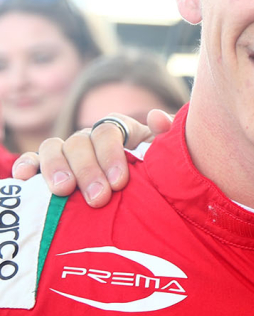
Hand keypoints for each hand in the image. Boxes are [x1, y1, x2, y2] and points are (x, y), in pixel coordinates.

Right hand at [11, 109, 172, 206]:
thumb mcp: (166, 155)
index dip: (112, 155)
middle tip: (98, 198)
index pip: (109, 132)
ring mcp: (68, 151)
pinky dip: (26, 165)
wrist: (147, 191)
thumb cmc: (156, 171)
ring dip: (56, 168)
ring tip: (63, 192)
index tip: (120, 183)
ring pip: (53, 148)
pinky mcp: (49, 167)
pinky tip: (24, 178)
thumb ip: (167, 136)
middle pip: (80, 142)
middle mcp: (90, 137)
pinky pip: (32, 160)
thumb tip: (157, 117)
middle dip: (88, 170)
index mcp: (119, 130)